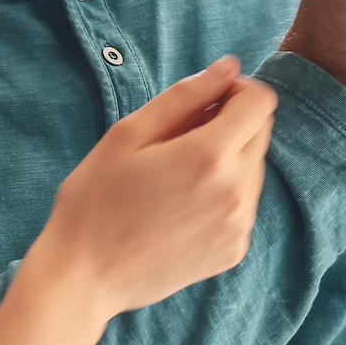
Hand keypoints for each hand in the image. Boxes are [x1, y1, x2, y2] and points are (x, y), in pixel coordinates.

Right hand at [36, 56, 275, 315]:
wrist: (84, 276)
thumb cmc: (96, 199)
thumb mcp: (129, 133)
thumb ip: (186, 95)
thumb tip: (229, 67)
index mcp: (210, 156)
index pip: (260, 101)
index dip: (235, 90)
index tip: (204, 100)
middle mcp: (236, 192)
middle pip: (261, 132)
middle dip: (230, 122)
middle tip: (179, 137)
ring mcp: (238, 226)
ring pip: (254, 168)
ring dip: (227, 158)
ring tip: (175, 174)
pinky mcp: (234, 250)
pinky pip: (243, 204)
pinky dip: (222, 193)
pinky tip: (179, 204)